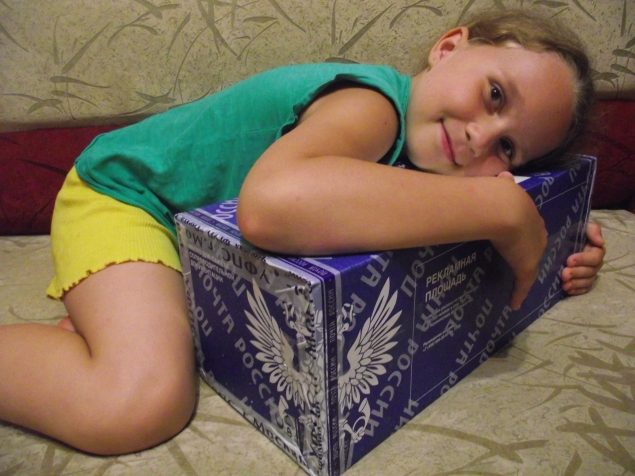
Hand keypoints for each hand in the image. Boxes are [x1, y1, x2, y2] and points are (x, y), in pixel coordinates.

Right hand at [491, 172, 546, 310]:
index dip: (525, 229)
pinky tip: (514, 304)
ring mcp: (532, 252)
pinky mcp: (525, 268)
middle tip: (516, 255)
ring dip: (522, 269)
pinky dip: (519, 294)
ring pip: (529, 263)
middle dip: (527, 248)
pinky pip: (522, 285)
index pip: (531, 225)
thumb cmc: (501, 198)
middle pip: (534, 243)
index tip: (518, 235)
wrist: (506, 210)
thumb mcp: (504, 188)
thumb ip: (503, 184)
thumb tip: (503, 175)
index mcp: (530, 215)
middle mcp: (535, 233)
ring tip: (514, 275)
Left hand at [561, 222, 604, 294]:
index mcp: (595, 250)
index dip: (583, 259)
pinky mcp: (582, 282)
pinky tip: (567, 290)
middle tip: (564, 274)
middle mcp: (594, 263)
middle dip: (577, 273)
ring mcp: (589, 273)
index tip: (569, 260)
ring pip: (587, 281)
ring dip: (576, 283)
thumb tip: (600, 242)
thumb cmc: (571, 233)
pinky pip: (584, 289)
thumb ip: (592, 230)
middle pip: (591, 271)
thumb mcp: (581, 227)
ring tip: (564, 284)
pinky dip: (576, 290)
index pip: (595, 257)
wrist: (559, 241)